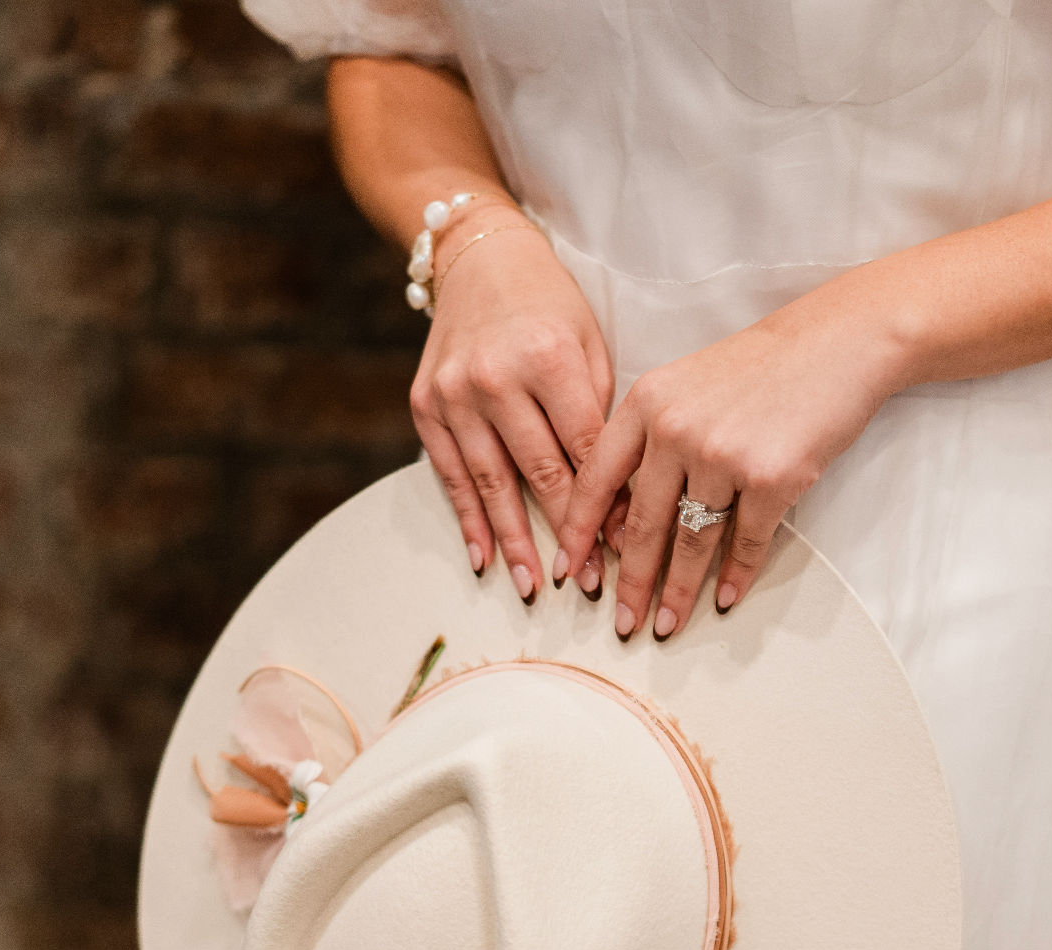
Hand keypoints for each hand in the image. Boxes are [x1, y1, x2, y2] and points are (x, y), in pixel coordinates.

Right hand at [410, 199, 615, 600]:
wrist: (479, 260)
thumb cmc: (550, 306)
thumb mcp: (590, 344)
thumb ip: (600, 415)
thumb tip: (618, 498)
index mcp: (549, 360)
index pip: (585, 448)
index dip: (606, 504)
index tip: (626, 549)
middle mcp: (496, 378)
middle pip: (540, 473)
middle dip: (567, 533)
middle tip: (589, 584)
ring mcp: (455, 394)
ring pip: (491, 484)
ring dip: (515, 541)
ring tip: (534, 587)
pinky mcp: (425, 405)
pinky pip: (451, 474)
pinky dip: (468, 520)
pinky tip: (484, 558)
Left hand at [551, 300, 904, 638]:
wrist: (837, 343)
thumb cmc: (761, 367)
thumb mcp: (686, 386)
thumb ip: (651, 439)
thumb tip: (624, 515)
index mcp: (646, 403)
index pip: (596, 480)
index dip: (577, 532)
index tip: (568, 570)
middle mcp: (675, 429)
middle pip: (640, 524)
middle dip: (629, 583)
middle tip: (620, 623)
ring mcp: (722, 455)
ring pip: (691, 542)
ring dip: (677, 593)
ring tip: (666, 625)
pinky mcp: (770, 477)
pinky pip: (745, 543)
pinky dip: (735, 577)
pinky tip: (723, 599)